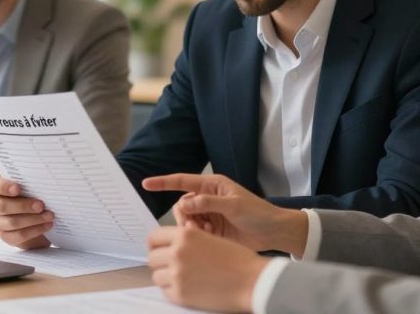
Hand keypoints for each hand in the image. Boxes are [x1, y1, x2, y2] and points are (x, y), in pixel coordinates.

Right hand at [0, 176, 53, 248]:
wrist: (41, 219)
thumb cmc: (36, 198)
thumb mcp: (34, 189)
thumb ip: (34, 186)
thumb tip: (45, 183)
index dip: (3, 186)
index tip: (18, 188)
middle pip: (2, 206)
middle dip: (23, 206)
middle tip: (41, 205)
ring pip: (12, 223)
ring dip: (33, 219)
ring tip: (49, 216)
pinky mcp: (7, 237)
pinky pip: (18, 235)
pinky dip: (35, 230)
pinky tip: (47, 225)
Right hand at [143, 173, 307, 254]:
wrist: (274, 233)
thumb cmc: (258, 213)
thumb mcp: (234, 205)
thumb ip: (208, 202)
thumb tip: (184, 203)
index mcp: (212, 185)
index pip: (182, 181)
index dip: (163, 182)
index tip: (146, 183)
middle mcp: (208, 198)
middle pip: (182, 204)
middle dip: (184, 216)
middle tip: (196, 227)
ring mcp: (209, 214)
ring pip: (186, 220)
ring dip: (191, 228)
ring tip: (206, 233)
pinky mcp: (212, 230)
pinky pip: (195, 232)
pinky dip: (197, 236)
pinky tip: (210, 239)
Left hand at [148, 225, 267, 312]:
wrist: (252, 281)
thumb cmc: (237, 259)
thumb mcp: (210, 238)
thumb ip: (189, 238)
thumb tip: (171, 243)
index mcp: (184, 235)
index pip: (154, 237)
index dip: (157, 244)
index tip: (160, 249)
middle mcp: (177, 253)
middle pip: (152, 258)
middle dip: (160, 262)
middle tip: (172, 266)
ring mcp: (177, 274)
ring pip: (156, 276)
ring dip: (166, 277)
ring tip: (183, 278)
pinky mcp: (180, 294)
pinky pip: (165, 292)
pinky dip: (173, 291)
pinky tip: (188, 288)